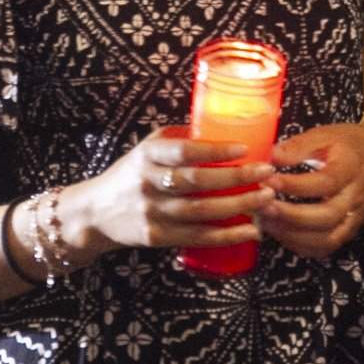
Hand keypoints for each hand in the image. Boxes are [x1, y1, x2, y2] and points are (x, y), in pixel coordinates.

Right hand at [59, 127, 271, 260]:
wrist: (96, 213)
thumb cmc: (132, 174)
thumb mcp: (148, 147)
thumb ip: (181, 139)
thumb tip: (224, 126)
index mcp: (148, 155)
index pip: (183, 151)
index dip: (214, 150)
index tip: (244, 149)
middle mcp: (148, 182)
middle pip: (197, 182)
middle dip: (237, 178)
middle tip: (267, 173)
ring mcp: (152, 212)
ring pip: (201, 211)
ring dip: (238, 206)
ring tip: (267, 199)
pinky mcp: (156, 237)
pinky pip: (197, 237)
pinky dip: (226, 235)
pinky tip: (250, 231)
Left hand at [258, 124, 363, 262]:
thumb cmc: (348, 146)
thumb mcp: (327, 135)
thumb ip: (300, 146)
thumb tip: (272, 157)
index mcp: (351, 168)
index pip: (325, 182)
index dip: (295, 185)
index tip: (268, 180)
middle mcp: (355, 198)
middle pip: (327, 216)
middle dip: (291, 215)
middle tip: (262, 206)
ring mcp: (353, 218)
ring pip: (326, 238)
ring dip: (292, 234)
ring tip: (265, 220)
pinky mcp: (347, 231)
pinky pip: (325, 247)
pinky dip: (300, 245)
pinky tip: (279, 231)